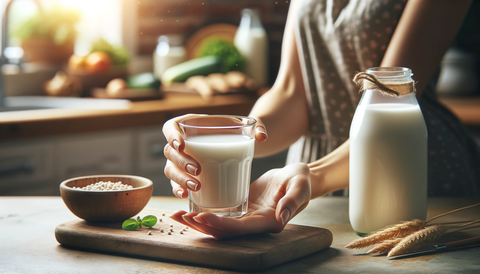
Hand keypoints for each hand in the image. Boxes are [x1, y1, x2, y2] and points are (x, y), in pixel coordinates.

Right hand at [162, 114, 267, 197]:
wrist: (236, 145)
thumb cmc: (235, 132)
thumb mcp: (246, 126)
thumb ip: (258, 127)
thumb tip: (262, 136)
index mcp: (190, 125)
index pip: (170, 127)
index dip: (171, 135)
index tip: (181, 144)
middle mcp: (181, 143)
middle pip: (170, 152)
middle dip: (181, 162)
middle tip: (198, 170)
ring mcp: (180, 160)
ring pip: (170, 169)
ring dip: (180, 179)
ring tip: (197, 186)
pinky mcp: (185, 176)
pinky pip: (175, 183)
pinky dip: (178, 190)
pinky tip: (185, 195)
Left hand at [170, 163, 310, 239]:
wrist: (299, 176)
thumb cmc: (301, 180)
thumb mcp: (300, 187)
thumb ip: (293, 201)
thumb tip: (281, 218)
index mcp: (268, 222)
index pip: (240, 228)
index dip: (219, 224)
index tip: (201, 216)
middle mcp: (255, 224)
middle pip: (224, 230)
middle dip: (201, 225)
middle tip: (181, 215)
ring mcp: (247, 218)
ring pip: (218, 224)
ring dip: (198, 222)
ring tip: (177, 214)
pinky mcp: (241, 209)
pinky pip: (220, 213)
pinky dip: (204, 212)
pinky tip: (188, 205)